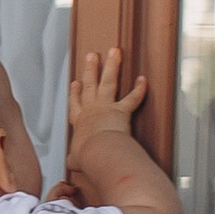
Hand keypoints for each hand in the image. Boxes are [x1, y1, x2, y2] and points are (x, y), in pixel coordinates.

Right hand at [65, 45, 148, 166]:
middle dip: (91, 69)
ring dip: (111, 65)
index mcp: (80, 122)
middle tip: (92, 56)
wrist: (98, 152)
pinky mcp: (121, 110)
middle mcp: (92, 110)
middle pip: (90, 85)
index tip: (76, 82)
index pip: (76, 104)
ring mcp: (106, 107)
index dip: (76, 93)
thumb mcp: (76, 159)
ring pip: (108, 81)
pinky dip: (139, 89)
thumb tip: (71, 163)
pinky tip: (143, 78)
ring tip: (114, 50)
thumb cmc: (88, 156)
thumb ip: (75, 158)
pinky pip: (133, 98)